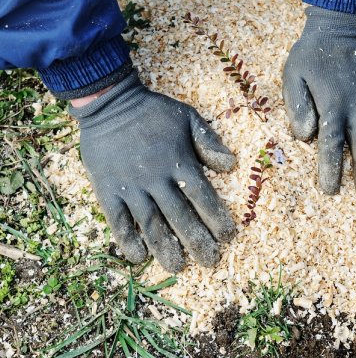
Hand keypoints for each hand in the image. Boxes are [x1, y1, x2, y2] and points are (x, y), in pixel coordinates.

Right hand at [70, 71, 235, 271]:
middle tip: (210, 261)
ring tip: (178, 268)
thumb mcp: (188, 118)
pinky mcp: (108, 190)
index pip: (204, 198)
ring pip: (151, 224)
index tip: (228, 237)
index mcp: (180, 163)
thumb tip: (231, 166)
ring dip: (166, 248)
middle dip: (197, 242)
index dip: (217, 219)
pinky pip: (118, 221)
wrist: (111, 104)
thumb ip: (209, 142)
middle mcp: (157, 179)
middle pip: (181, 217)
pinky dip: (127, 240)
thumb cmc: (153, 111)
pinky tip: (139, 257)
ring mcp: (131, 187)